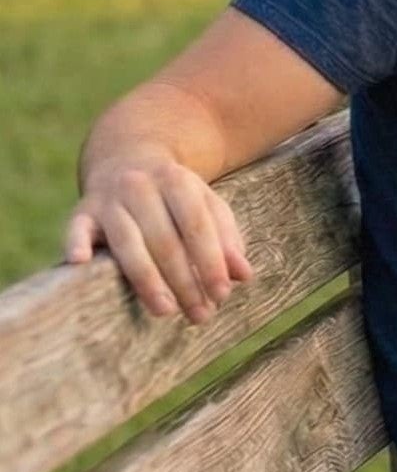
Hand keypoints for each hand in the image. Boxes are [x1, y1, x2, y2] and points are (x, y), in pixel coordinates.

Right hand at [64, 156, 253, 323]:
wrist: (127, 157)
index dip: (211, 261)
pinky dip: (76, 242)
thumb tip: (244, 275)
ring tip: (166, 310)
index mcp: (177, 181)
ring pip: (127, 241)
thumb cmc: (177, 197)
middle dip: (184, 280)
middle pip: (164, 239)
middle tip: (200, 314)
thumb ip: (227, 239)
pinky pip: (77, 228)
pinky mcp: (83, 211)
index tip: (222, 294)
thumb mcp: (207, 206)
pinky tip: (80, 262)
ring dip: (146, 279)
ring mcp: (109, 198)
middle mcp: (140, 186)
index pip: (197, 226)